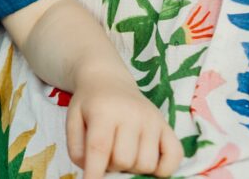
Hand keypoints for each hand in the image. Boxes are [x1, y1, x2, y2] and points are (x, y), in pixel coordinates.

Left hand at [65, 72, 182, 177]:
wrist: (108, 80)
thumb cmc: (89, 104)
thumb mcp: (73, 120)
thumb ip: (77, 148)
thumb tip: (92, 172)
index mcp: (104, 111)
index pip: (100, 148)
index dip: (94, 173)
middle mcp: (132, 114)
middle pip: (124, 160)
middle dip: (112, 166)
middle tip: (106, 155)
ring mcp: (152, 119)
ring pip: (147, 164)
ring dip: (133, 168)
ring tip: (123, 153)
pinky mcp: (166, 125)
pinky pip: (174, 157)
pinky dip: (163, 168)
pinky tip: (147, 161)